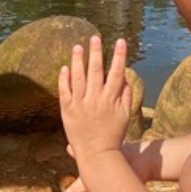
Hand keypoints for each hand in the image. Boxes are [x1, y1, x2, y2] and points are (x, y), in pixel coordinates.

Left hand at [58, 35, 130, 163]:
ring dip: (78, 60)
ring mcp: (80, 104)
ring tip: (78, 46)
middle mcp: (95, 99)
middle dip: (97, 52)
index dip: (119, 56)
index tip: (120, 41)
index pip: (116, 72)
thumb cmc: (113, 134)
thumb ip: (126, 95)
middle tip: (95, 37)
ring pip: (78, 77)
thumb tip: (124, 76)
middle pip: (96, 71)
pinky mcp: (67, 110)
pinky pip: (65, 91)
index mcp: (111, 99)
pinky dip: (64, 78)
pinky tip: (65, 67)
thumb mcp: (125, 115)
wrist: (97, 154)